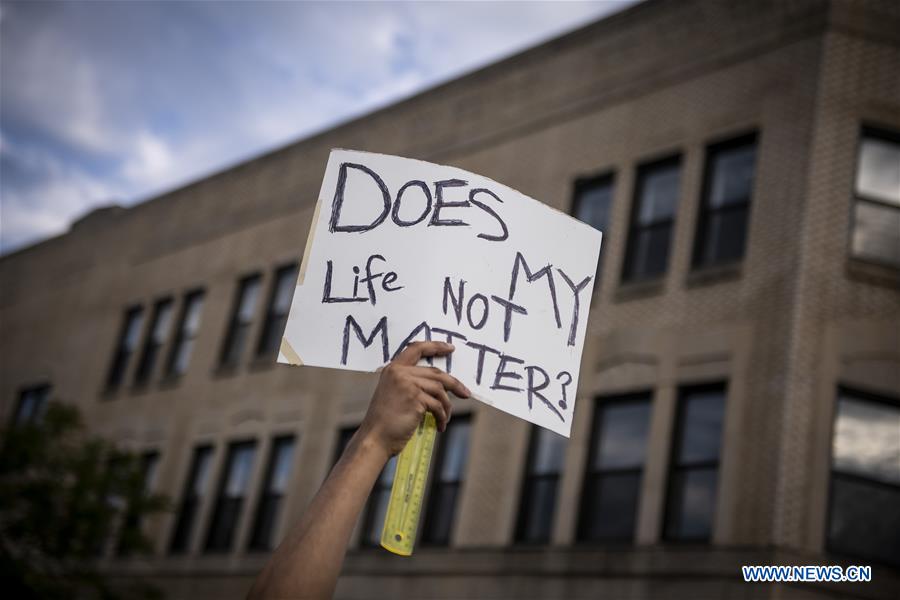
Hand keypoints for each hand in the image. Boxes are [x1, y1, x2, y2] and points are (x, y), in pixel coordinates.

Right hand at [358, 341, 470, 456]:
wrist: (375, 438)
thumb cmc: (385, 421)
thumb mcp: (394, 394)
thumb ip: (410, 383)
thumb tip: (440, 385)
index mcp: (393, 369)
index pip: (416, 349)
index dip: (435, 346)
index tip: (450, 348)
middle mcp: (400, 373)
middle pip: (436, 373)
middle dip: (454, 384)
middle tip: (465, 393)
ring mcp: (408, 385)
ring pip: (440, 390)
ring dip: (447, 406)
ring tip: (445, 418)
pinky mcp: (416, 399)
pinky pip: (438, 406)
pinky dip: (442, 417)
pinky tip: (440, 425)